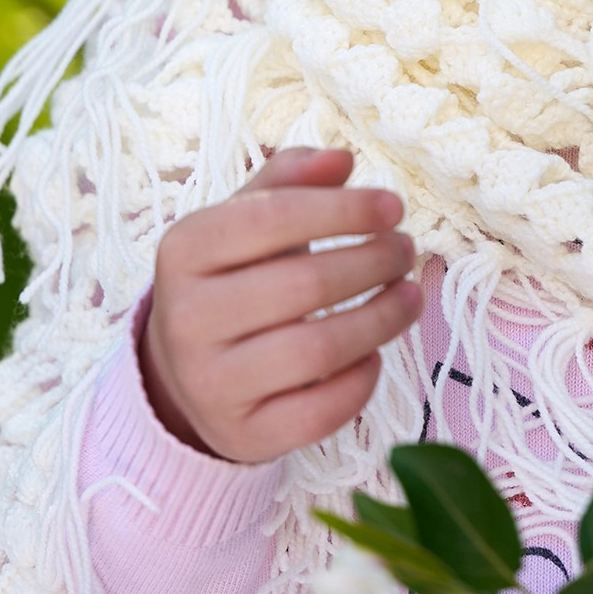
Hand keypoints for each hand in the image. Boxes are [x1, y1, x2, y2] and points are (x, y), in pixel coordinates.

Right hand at [141, 147, 421, 464]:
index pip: (271, 218)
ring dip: (381, 319)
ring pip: (316, 352)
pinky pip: (319, 411)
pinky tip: (375, 353)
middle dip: (372, 262)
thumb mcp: (244, 222)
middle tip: (405, 249)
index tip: (393, 206)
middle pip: (303, 285)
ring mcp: (210, 383)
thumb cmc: (233, 279)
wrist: (189, 374)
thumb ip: (288, 181)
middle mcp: (185, 319)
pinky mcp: (242, 434)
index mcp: (182, 250)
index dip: (342, 209)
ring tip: (409, 294)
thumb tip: (342, 159)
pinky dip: (361, 380)